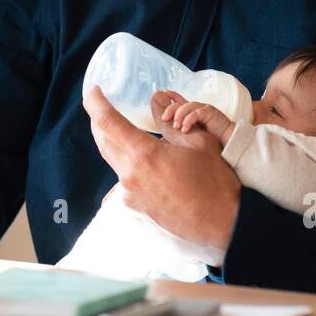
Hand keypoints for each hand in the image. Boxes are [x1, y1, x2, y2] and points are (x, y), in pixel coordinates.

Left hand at [83, 86, 240, 254]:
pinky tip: (150, 168)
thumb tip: (156, 105)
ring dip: (118, 146)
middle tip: (102, 108)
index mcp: (144, 155)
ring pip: (115, 163)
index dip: (95, 103)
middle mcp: (130, 176)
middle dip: (100, 123)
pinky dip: (133, 169)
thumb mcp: (198, 142)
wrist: (223, 225)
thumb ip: (170, 124)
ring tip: (130, 136)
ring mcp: (130, 195)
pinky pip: (127, 182)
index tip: (93, 91)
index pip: (108, 122)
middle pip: (104, 142)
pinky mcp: (135, 209)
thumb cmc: (215, 182)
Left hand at [154, 90, 234, 145]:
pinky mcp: (210, 112)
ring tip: (176, 126)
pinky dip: (188, 120)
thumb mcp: (192, 134)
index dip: (171, 95)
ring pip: (186, 107)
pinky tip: (185, 129)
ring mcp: (203, 109)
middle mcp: (197, 108)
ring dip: (179, 116)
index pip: (179, 100)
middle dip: (170, 110)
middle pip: (179, 103)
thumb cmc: (211, 140)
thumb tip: (170, 129)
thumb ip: (182, 129)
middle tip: (164, 119)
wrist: (227, 142)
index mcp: (191, 112)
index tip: (163, 92)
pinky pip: (196, 113)